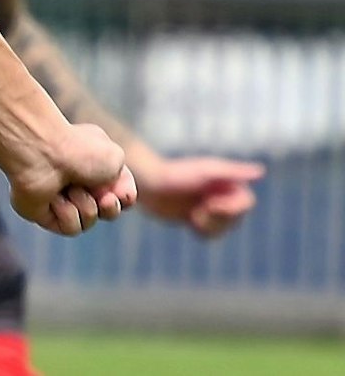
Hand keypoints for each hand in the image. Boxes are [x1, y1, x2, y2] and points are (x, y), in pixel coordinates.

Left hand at [8, 122, 137, 235]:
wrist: (41, 153)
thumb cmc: (78, 151)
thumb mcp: (116, 159)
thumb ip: (123, 182)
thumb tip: (110, 200)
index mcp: (92, 164)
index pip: (119, 193)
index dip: (123, 196)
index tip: (119, 191)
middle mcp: (76, 181)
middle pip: (107, 212)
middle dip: (110, 207)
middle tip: (102, 197)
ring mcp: (58, 198)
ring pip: (88, 222)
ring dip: (85, 205)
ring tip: (70, 188)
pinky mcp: (43, 213)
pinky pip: (70, 228)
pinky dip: (67, 213)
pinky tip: (54, 197)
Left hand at [134, 154, 264, 237]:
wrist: (146, 184)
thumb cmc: (175, 174)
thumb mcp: (205, 172)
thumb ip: (232, 172)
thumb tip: (261, 172)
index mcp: (227, 182)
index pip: (247, 202)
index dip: (231, 208)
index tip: (209, 204)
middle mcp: (221, 194)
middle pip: (237, 218)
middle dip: (217, 218)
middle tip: (196, 211)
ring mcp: (210, 207)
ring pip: (224, 229)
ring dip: (209, 226)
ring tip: (191, 216)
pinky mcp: (197, 219)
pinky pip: (211, 235)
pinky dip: (202, 232)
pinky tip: (189, 222)